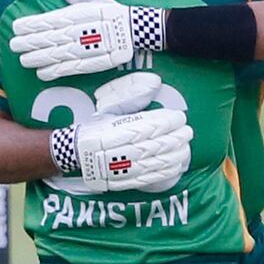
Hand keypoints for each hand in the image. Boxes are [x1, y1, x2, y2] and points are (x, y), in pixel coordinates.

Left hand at [11, 0, 133, 79]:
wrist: (137, 28)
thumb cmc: (115, 12)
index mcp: (77, 14)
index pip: (49, 20)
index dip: (31, 24)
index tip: (16, 27)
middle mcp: (78, 30)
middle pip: (49, 38)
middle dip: (29, 42)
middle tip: (13, 45)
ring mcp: (85, 47)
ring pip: (56, 54)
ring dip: (38, 57)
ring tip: (23, 60)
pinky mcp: (93, 62)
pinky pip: (70, 68)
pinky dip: (55, 71)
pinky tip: (41, 73)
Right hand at [74, 107, 191, 192]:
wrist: (76, 153)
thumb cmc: (97, 128)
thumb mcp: (110, 108)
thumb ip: (133, 97)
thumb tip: (155, 83)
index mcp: (112, 130)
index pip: (145, 126)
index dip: (165, 122)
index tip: (180, 117)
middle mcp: (116, 150)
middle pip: (152, 145)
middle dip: (174, 139)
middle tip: (188, 132)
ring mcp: (119, 168)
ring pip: (152, 162)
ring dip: (173, 156)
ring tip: (186, 148)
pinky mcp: (122, 181)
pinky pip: (147, 178)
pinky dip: (164, 172)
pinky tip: (176, 166)